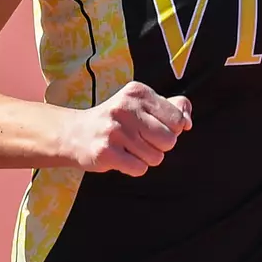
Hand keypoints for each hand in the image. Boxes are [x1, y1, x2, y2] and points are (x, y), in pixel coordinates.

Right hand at [58, 81, 192, 176]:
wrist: (73, 133)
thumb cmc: (116, 121)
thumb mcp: (141, 105)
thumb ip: (171, 108)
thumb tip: (188, 122)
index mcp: (138, 92)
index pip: (177, 119)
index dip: (170, 130)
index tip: (152, 128)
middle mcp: (126, 108)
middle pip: (169, 140)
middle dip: (159, 147)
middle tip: (140, 141)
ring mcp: (115, 130)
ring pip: (156, 157)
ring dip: (145, 158)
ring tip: (128, 148)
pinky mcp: (106, 151)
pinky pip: (140, 169)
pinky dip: (133, 168)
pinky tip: (120, 157)